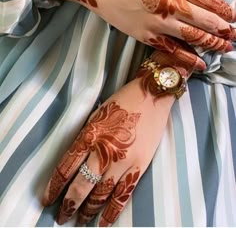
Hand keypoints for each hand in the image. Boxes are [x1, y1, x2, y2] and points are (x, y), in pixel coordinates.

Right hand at [38, 0, 235, 67]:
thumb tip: (206, 4)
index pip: (211, 1)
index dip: (226, 11)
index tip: (234, 19)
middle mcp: (171, 5)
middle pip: (207, 21)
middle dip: (225, 30)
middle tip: (235, 37)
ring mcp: (159, 23)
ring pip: (194, 37)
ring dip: (213, 44)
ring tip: (226, 49)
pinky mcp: (148, 37)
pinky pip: (174, 50)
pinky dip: (189, 58)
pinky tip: (201, 64)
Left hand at [42, 41, 197, 225]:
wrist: (151, 95)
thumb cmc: (122, 102)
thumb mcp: (96, 115)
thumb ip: (85, 138)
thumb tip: (74, 163)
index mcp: (89, 135)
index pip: (65, 168)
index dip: (54, 187)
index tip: (47, 199)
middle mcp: (104, 150)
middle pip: (82, 185)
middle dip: (69, 205)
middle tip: (61, 217)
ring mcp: (123, 160)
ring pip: (102, 194)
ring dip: (88, 211)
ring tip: (79, 221)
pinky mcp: (140, 165)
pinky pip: (124, 194)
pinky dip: (112, 212)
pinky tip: (103, 222)